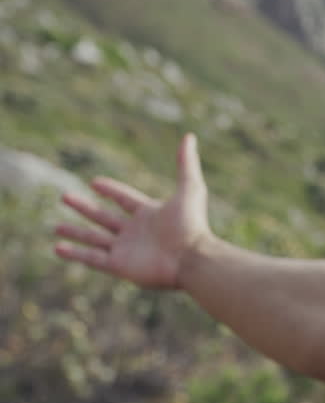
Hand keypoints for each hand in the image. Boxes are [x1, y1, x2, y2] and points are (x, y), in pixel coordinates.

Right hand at [54, 133, 210, 289]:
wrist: (191, 258)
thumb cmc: (191, 225)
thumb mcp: (190, 188)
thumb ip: (186, 163)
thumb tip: (189, 136)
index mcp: (149, 214)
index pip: (124, 199)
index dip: (111, 190)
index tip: (94, 182)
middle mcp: (135, 232)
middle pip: (104, 217)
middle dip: (84, 208)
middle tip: (64, 197)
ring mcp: (126, 250)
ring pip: (94, 239)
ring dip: (75, 233)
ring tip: (55, 227)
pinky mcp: (119, 266)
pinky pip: (92, 259)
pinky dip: (75, 254)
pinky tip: (58, 248)